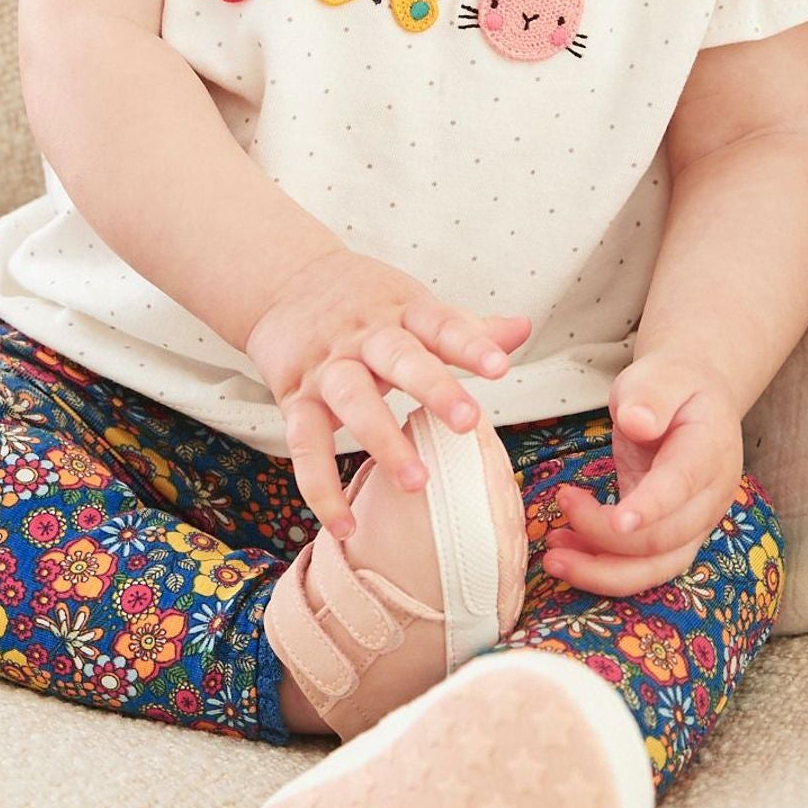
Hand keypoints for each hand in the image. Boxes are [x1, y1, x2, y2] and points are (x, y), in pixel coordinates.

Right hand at [245, 249, 530, 540]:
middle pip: (399, 358)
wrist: (283, 281)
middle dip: (433, 388)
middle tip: (467, 423)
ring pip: (353, 400)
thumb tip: (524, 329)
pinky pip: (306, 445)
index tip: (499, 366)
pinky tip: (345, 526)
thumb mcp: (412, 304)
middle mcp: (364, 336)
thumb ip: (466, 325)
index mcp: (402, 311)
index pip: (441, 323)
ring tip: (417, 483)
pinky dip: (321, 488)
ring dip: (382, 440)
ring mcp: (327, 367)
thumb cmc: (364, 302)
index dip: (470, 344)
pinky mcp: (295, 397)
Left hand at [542, 351, 744, 596]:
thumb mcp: (661, 375)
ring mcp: (692, 523)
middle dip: (607, 534)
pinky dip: (600, 566)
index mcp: (709, 451)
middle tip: (562, 499)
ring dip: (602, 572)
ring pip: (655, 569)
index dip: (652, 507)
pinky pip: (639, 566)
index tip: (618, 521)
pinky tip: (564, 548)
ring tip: (553, 559)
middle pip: (665, 538)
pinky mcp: (669, 536)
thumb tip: (638, 422)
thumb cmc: (672, 386)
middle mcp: (708, 498)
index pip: (682, 486)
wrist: (694, 401)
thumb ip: (651, 395)